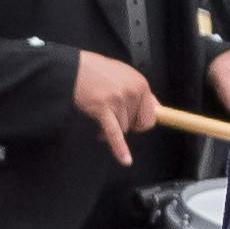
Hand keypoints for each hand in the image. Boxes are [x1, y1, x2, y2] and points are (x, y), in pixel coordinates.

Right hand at [68, 50, 160, 164]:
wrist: (73, 69)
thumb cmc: (97, 71)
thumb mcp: (123, 74)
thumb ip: (139, 91)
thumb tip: (156, 108)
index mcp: (141, 83)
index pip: (152, 114)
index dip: (141, 120)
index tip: (136, 123)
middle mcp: (133, 91)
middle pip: (138, 124)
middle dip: (127, 124)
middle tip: (114, 116)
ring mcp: (119, 101)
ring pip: (124, 128)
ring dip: (111, 127)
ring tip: (100, 116)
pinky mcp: (103, 109)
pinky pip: (115, 134)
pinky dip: (120, 149)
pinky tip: (125, 160)